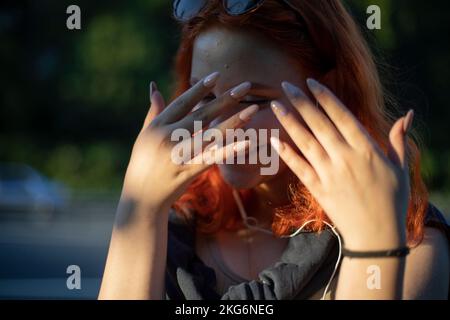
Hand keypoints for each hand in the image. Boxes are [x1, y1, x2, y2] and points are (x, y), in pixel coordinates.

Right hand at [122, 72, 257, 212]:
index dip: (200, 89)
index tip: (218, 75)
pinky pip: (211, 159)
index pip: (182, 102)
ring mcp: (177, 155)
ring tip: (253, 109)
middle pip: (201, 114)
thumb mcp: (144, 135)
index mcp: (157, 125)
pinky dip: (228, 150)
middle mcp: (167, 137)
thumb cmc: (142, 164)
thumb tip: (154, 87)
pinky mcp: (187, 172)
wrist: (141, 197)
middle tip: (246, 86)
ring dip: (234, 121)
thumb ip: (153, 111)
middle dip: (225, 99)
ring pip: (210, 134)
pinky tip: (246, 142)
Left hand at [270, 79, 412, 249]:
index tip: (310, 82)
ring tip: (275, 105)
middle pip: (319, 124)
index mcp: (366, 149)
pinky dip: (286, 153)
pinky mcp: (318, 189)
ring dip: (289, 122)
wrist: (376, 236)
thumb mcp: (400, 168)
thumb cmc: (392, 200)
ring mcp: (329, 173)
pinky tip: (274, 140)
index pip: (342, 116)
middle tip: (286, 85)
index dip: (324, 98)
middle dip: (301, 102)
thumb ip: (398, 139)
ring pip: (305, 142)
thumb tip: (408, 113)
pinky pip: (299, 167)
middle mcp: (345, 157)